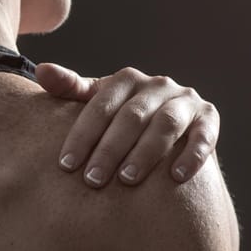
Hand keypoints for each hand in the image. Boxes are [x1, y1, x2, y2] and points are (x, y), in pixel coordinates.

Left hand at [34, 62, 219, 187]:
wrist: (169, 130)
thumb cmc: (120, 119)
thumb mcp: (96, 104)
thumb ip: (70, 89)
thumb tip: (42, 70)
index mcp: (126, 80)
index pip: (101, 105)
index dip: (82, 135)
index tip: (66, 165)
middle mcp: (157, 85)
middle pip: (131, 116)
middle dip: (110, 149)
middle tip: (92, 180)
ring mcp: (185, 100)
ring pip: (165, 124)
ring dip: (146, 152)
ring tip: (128, 180)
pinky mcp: (208, 119)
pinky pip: (204, 135)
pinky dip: (192, 154)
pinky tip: (176, 177)